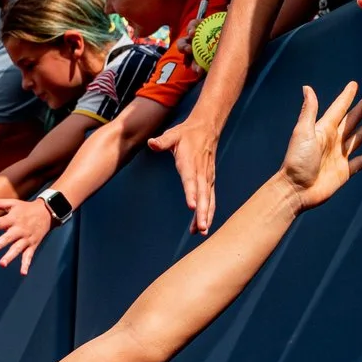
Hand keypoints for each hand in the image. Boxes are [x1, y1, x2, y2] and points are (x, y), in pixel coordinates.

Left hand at [0, 196, 53, 274]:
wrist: (47, 212)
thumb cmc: (26, 208)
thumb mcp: (13, 203)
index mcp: (13, 218)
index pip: (0, 222)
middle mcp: (20, 229)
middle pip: (8, 238)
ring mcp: (26, 238)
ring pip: (17, 248)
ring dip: (10, 256)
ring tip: (2, 264)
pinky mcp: (33, 245)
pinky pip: (29, 256)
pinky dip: (26, 264)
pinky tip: (23, 273)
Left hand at [147, 115, 221, 233]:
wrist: (206, 129)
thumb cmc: (186, 134)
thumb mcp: (173, 135)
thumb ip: (162, 141)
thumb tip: (152, 143)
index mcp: (190, 163)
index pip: (191, 181)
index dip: (191, 193)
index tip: (191, 206)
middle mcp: (201, 173)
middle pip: (203, 195)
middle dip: (202, 212)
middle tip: (201, 228)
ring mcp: (207, 179)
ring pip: (208, 201)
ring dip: (206, 216)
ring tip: (201, 232)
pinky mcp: (210, 182)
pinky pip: (210, 200)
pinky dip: (207, 214)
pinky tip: (200, 228)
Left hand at [276, 82, 361, 210]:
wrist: (296, 189)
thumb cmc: (297, 160)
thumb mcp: (303, 132)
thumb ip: (309, 110)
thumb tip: (307, 87)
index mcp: (323, 130)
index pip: (338, 109)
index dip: (346, 97)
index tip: (354, 85)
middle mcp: (332, 141)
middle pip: (350, 122)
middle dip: (359, 111)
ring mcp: (339, 157)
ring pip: (357, 139)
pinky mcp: (344, 172)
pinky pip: (360, 162)